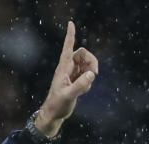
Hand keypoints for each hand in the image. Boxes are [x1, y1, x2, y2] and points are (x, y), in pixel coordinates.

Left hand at [36, 21, 98, 136]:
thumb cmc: (57, 105)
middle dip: (91, 61)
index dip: (70, 36)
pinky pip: (87, 75)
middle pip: (83, 54)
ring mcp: (72, 74)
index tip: (70, 23)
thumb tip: (91, 74)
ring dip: (90, 72)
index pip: (68, 48)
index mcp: (63, 68)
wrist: (54, 114)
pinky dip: (89, 81)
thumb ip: (80, 85)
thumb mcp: (69, 95)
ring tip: (85, 87)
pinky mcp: (76, 81)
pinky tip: (83, 91)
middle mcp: (67, 68)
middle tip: (94, 74)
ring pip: (87, 64)